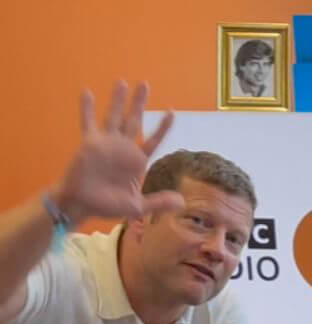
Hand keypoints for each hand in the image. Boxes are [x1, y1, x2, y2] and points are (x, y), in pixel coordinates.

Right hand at [56, 82, 181, 222]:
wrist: (82, 205)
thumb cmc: (108, 205)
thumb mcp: (138, 206)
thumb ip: (159, 202)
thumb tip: (182, 202)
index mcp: (137, 161)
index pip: (153, 140)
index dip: (162, 127)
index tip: (171, 111)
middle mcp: (123, 148)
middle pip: (134, 120)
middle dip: (139, 103)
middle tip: (144, 84)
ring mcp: (106, 143)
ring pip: (114, 116)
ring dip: (117, 99)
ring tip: (122, 82)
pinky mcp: (90, 143)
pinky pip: (88, 122)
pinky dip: (87, 108)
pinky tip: (87, 92)